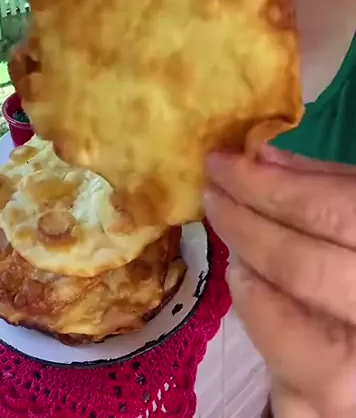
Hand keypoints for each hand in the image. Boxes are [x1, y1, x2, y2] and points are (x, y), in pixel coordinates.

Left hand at [203, 146, 355, 417]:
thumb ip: (326, 184)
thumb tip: (259, 157)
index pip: (322, 210)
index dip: (261, 183)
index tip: (219, 162)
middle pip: (297, 266)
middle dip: (242, 223)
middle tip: (213, 196)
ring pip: (282, 328)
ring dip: (247, 282)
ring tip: (237, 254)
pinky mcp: (338, 408)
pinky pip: (284, 380)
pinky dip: (264, 334)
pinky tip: (261, 301)